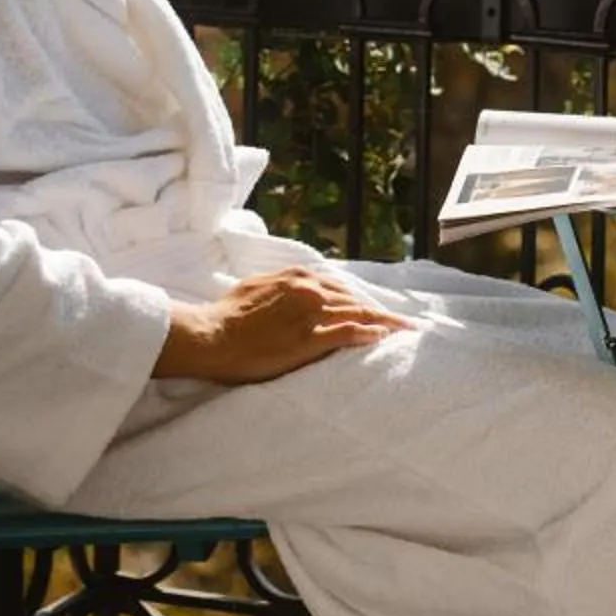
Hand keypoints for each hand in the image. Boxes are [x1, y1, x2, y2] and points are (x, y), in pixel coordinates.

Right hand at [155, 268, 414, 384]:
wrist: (211, 335)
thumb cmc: (226, 314)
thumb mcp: (255, 287)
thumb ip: (280, 286)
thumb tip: (291, 288)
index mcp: (296, 276)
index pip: (339, 286)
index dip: (360, 298)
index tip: (375, 306)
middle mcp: (308, 289)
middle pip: (354, 299)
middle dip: (379, 310)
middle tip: (402, 321)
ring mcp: (310, 314)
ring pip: (357, 314)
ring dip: (384, 322)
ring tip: (404, 330)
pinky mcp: (309, 339)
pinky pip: (348, 334)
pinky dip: (369, 334)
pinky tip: (385, 338)